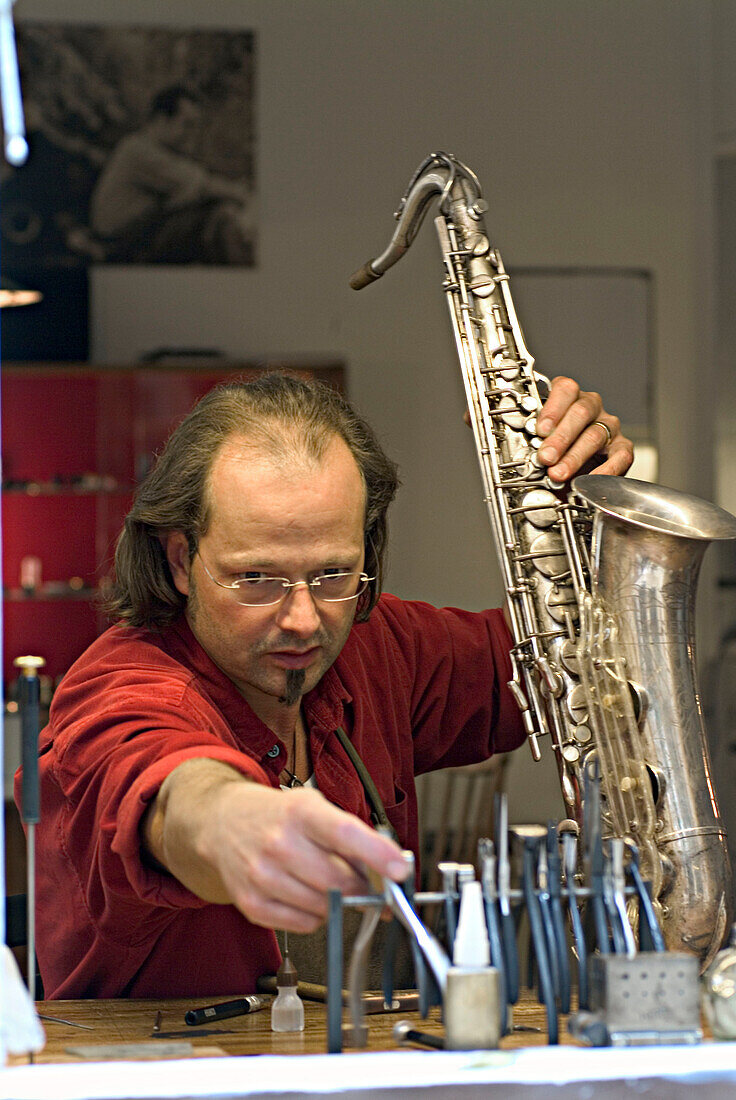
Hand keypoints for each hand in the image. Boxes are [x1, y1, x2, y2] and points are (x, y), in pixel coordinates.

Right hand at [145, 759, 407, 933]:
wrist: (222, 824)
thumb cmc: (277, 816)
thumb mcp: (314, 807)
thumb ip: (352, 835)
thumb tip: (392, 868)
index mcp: (300, 812)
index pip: (344, 833)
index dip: (377, 854)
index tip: (400, 870)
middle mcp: (278, 843)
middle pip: (338, 881)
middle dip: (362, 887)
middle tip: (366, 883)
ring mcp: (262, 876)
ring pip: (324, 907)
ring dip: (338, 901)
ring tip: (326, 881)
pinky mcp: (252, 904)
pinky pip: (305, 924)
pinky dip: (316, 915)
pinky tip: (306, 893)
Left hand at [534, 376, 633, 480]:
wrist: (571, 470)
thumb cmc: (555, 450)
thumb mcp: (540, 440)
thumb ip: (534, 440)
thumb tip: (523, 451)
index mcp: (569, 397)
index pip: (565, 389)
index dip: (553, 409)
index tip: (541, 430)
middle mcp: (592, 407)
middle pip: (581, 412)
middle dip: (560, 438)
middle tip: (546, 457)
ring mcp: (609, 427)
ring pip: (595, 435)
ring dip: (574, 458)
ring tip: (558, 474)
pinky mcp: (622, 448)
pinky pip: (620, 456)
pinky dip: (604, 470)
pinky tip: (587, 481)